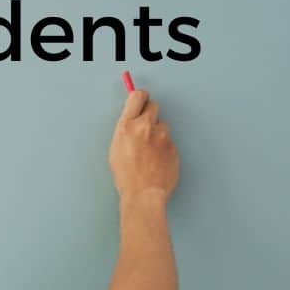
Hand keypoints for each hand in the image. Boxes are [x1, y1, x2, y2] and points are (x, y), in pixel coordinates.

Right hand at [108, 87, 179, 201]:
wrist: (143, 194)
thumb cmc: (126, 177)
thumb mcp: (116, 149)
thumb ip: (126, 130)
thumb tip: (131, 121)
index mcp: (127, 126)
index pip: (138, 96)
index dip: (140, 98)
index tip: (141, 101)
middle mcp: (146, 127)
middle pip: (154, 105)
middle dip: (150, 113)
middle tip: (146, 127)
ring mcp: (162, 136)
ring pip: (163, 125)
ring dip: (158, 133)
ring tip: (150, 152)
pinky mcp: (173, 147)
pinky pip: (169, 141)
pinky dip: (164, 149)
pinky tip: (156, 161)